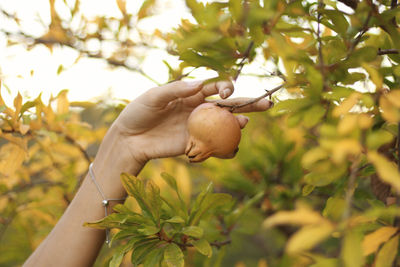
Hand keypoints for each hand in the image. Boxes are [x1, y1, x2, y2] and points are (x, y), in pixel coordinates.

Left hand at [114, 80, 272, 163]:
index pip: (215, 87)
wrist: (129, 140)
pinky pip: (215, 147)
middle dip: (249, 104)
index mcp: (191, 94)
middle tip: (268, 104)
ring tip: (244, 124)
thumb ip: (176, 89)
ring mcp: (199, 129)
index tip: (225, 91)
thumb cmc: (138, 113)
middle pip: (229, 106)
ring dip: (238, 125)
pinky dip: (227, 149)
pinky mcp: (195, 146)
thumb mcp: (154, 97)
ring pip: (226, 126)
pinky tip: (232, 149)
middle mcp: (199, 110)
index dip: (225, 87)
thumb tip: (201, 84)